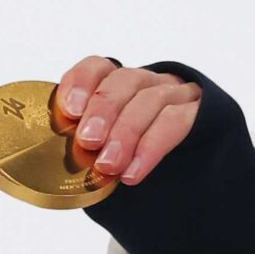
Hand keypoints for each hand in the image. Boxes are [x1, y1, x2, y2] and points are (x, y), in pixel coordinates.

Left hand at [49, 57, 198, 186]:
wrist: (190, 185)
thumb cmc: (133, 164)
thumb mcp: (104, 154)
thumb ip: (84, 150)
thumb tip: (52, 161)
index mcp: (118, 87)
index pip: (97, 68)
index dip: (81, 83)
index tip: (71, 110)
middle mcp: (148, 83)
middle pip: (125, 81)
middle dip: (103, 110)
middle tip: (87, 141)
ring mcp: (178, 96)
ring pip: (151, 100)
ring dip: (125, 133)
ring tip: (109, 165)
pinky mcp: (202, 114)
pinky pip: (176, 122)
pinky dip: (151, 147)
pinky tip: (132, 172)